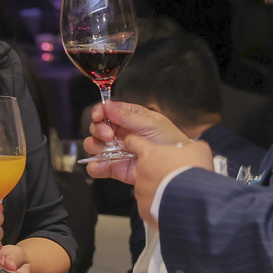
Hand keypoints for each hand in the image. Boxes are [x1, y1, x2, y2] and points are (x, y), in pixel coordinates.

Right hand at [83, 101, 212, 226]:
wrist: (178, 166)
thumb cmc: (170, 140)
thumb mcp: (150, 124)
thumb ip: (127, 116)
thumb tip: (107, 105)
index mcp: (128, 118)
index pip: (107, 111)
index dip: (99, 112)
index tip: (99, 116)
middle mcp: (120, 133)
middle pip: (97, 127)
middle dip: (98, 130)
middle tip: (109, 135)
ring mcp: (117, 150)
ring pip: (95, 146)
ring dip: (95, 146)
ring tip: (106, 151)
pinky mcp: (116, 168)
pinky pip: (98, 166)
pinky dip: (95, 166)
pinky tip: (100, 165)